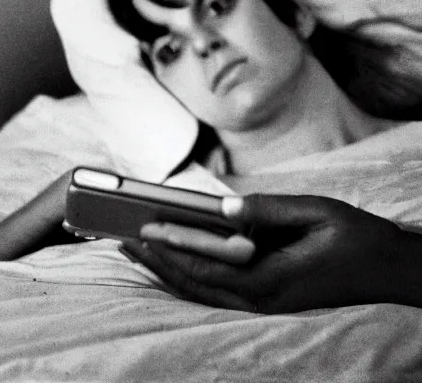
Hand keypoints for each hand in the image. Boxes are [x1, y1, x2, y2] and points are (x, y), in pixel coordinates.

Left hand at [121, 194, 419, 313]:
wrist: (387, 270)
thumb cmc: (356, 237)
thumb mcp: (318, 212)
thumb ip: (270, 209)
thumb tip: (224, 207)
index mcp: (272, 278)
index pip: (207, 266)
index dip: (171, 249)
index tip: (141, 230)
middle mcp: (261, 297)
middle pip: (195, 284)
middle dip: (156, 263)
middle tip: (123, 240)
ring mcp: (262, 302)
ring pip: (200, 292)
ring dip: (166, 271)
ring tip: (138, 249)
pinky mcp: (265, 297)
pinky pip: (215, 290)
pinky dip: (187, 275)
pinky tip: (173, 258)